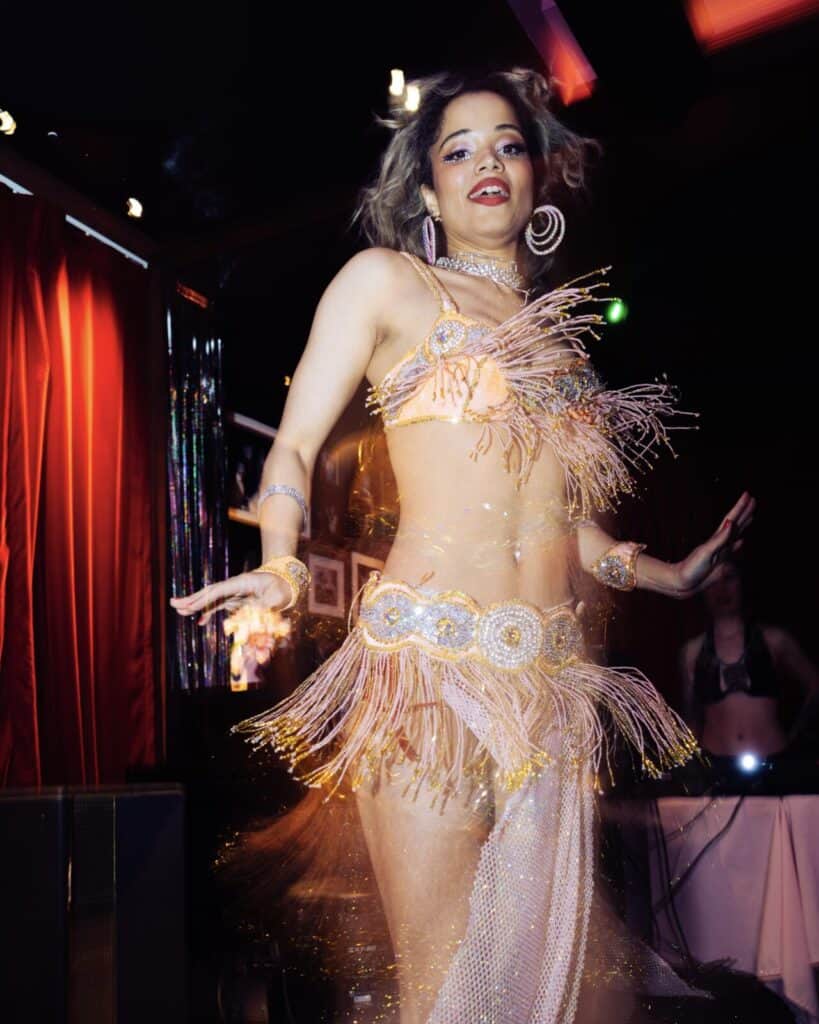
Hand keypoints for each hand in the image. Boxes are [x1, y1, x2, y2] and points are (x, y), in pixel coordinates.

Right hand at [169, 571, 290, 625]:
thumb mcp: (276, 598)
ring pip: (211, 599)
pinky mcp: (236, 600)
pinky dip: (208, 612)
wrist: (287, 583)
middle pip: (210, 592)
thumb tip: (250, 617)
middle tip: (173, 604)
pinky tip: (200, 621)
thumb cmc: (282, 588)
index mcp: (242, 582)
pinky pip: (219, 605)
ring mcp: (234, 593)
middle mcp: (234, 586)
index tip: (191, 605)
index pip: (220, 590)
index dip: (205, 598)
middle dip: (192, 599)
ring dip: (195, 605)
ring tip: (178, 609)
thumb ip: (263, 607)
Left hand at [675, 491, 755, 596]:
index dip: (740, 508)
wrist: (682, 583)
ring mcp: (720, 551)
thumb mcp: (706, 552)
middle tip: (753, 500)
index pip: (732, 519)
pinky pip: (732, 550)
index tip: (748, 495)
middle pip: (735, 524)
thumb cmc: (691, 568)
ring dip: (743, 524)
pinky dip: (737, 544)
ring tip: (750, 515)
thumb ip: (719, 538)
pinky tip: (741, 541)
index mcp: (717, 539)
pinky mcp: (720, 562)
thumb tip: (730, 522)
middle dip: (744, 512)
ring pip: (735, 534)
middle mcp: (720, 543)